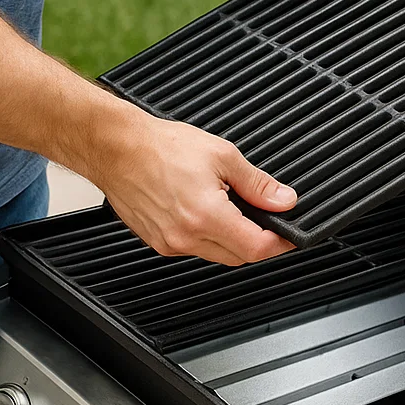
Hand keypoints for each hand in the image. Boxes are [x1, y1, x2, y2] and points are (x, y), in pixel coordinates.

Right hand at [90, 105, 296, 265]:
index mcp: (206, 216)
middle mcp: (186, 237)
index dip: (279, 243)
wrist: (117, 147)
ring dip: (232, 240)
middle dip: (258, 242)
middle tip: (264, 218)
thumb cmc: (161, 147)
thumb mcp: (222, 156)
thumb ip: (258, 184)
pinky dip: (208, 237)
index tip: (288, 235)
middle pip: (239, 257)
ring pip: (217, 255)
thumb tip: (284, 200)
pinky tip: (205, 213)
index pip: (257, 248)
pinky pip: (194, 249)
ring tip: (230, 208)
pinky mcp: (158, 243)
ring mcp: (170, 244)